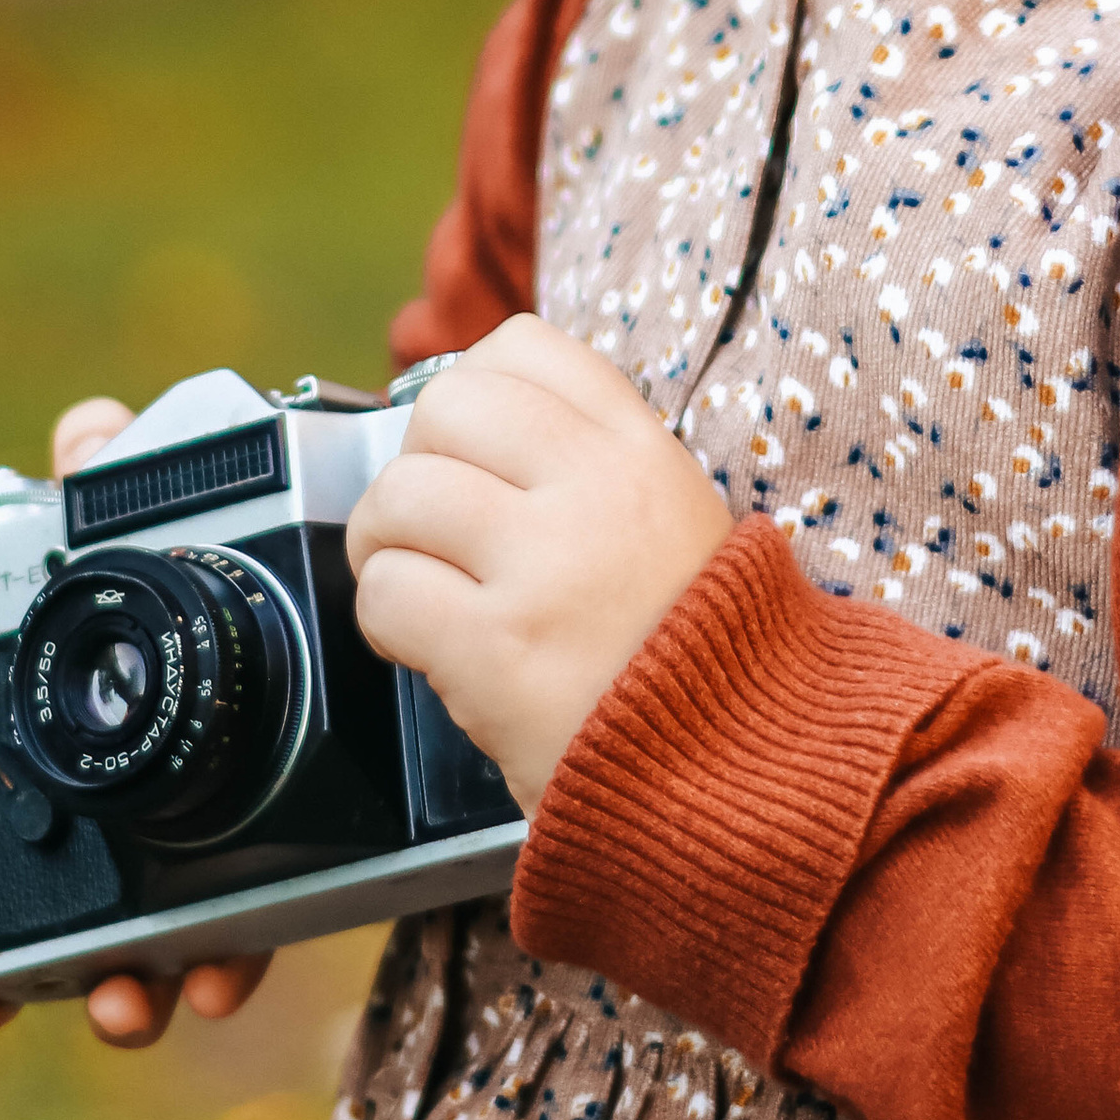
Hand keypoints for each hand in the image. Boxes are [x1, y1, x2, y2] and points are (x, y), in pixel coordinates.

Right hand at [0, 386, 270, 1062]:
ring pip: (120, 938)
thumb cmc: (250, 550)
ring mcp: (188, 835)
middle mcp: (110, 784)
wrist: (377, 591)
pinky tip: (212, 988)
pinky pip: (239, 930)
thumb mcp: (188, 498)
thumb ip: (129, 468)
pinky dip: (219, 965)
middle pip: (27, 886)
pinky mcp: (273, 864)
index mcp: (68, 699)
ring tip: (114, 1014)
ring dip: (106, 991)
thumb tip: (83, 434)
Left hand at [345, 314, 730, 812]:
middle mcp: (595, 492)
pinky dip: (384, 618)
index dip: (472, 392)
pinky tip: (421, 643)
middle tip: (431, 523)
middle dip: (416, 462)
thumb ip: (590, 463)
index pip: (521, 347)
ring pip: (399, 494)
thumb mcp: (674, 519)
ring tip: (417, 582)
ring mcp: (545, 568)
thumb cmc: (691, 655)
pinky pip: (387, 590)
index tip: (470, 448)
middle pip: (444, 406)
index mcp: (642, 451)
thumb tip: (475, 418)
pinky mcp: (498, 651)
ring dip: (384, 542)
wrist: (735, 772)